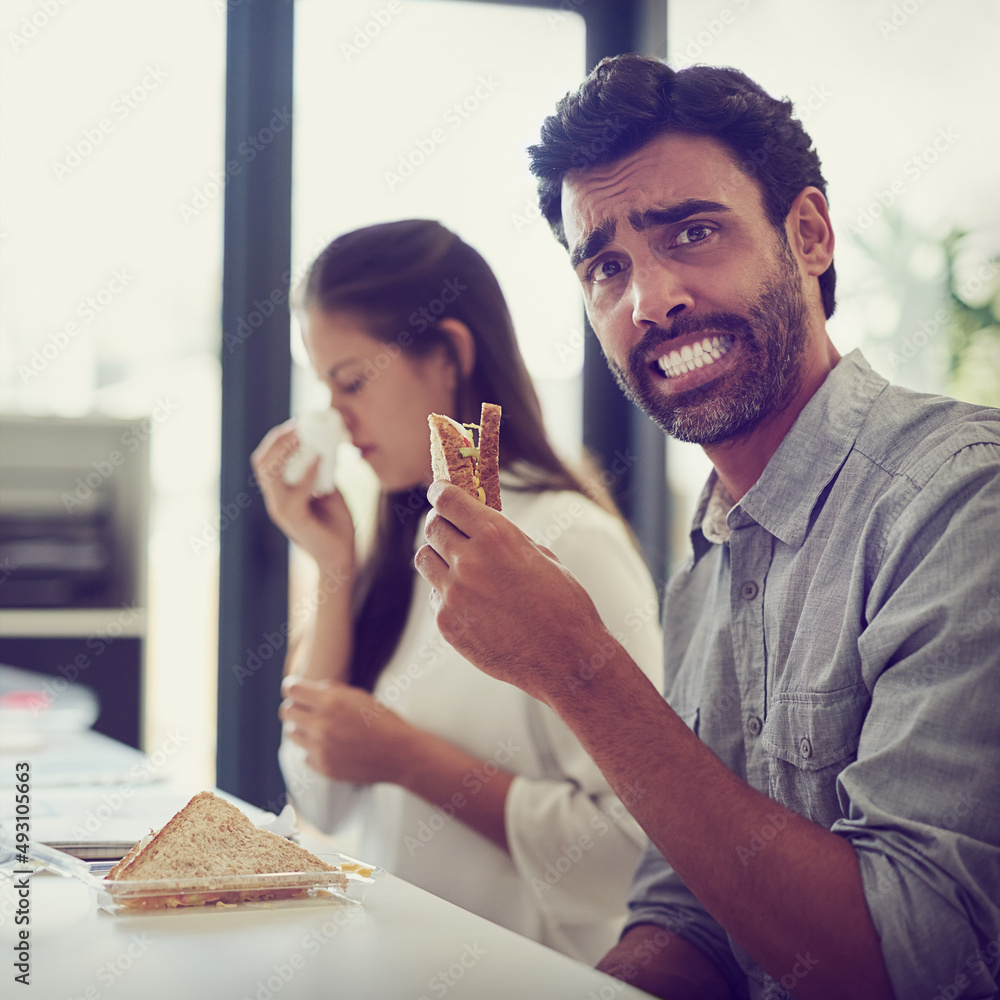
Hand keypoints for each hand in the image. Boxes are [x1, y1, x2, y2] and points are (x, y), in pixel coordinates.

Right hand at [251, 421, 355, 575]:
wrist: (341, 559)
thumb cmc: (336, 525)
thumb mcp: (328, 491)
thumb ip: (321, 472)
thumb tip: (326, 446)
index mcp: (280, 493)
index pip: (266, 460)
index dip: (277, 438)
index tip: (298, 422)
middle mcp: (276, 500)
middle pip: (262, 463)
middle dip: (278, 439)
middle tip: (299, 424)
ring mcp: (282, 511)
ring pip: (271, 476)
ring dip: (287, 451)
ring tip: (305, 436)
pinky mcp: (295, 521)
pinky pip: (295, 494)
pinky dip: (307, 474)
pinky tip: (321, 459)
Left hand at [279, 677, 415, 785]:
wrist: (400, 754)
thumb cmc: (382, 721)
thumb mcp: (360, 696)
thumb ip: (331, 691)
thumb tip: (309, 688)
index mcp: (331, 702)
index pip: (291, 689)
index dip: (292, 687)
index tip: (295, 689)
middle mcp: (322, 725)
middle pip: (286, 711)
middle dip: (295, 707)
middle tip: (306, 709)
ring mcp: (321, 749)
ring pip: (292, 733)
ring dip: (303, 728)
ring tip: (321, 728)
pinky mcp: (323, 768)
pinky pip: (305, 754)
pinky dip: (314, 749)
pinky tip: (332, 747)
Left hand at [414, 481, 612, 703]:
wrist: (566, 659)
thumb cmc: (564, 605)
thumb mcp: (541, 557)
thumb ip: (507, 539)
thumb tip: (482, 528)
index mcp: (496, 536)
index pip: (448, 500)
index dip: (441, 492)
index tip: (439, 491)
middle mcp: (468, 561)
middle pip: (432, 528)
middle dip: (441, 523)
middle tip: (450, 527)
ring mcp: (454, 594)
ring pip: (425, 560)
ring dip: (438, 556)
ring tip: (458, 564)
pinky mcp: (447, 623)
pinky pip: (435, 596)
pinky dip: (447, 593)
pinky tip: (472, 602)